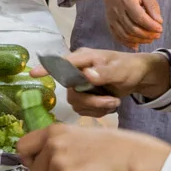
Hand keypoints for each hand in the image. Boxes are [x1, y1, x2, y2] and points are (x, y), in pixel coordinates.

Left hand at [16, 123, 170, 170]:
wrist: (132, 157)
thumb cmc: (113, 147)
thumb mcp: (81, 135)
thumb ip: (62, 144)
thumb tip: (48, 161)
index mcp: (54, 130)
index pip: (22, 146)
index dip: (29, 160)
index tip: (43, 168)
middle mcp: (52, 143)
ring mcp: (59, 161)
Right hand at [32, 47, 167, 100]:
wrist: (138, 78)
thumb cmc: (129, 67)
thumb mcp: (120, 69)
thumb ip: (104, 73)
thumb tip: (86, 75)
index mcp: (83, 59)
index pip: (61, 63)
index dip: (47, 68)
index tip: (33, 73)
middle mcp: (77, 71)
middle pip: (71, 92)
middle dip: (92, 101)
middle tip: (112, 101)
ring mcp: (79, 85)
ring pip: (77, 103)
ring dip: (97, 107)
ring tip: (114, 102)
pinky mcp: (84, 98)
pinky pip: (84, 110)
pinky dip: (99, 111)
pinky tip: (110, 105)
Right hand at [102, 0, 162, 46]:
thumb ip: (152, 5)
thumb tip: (158, 21)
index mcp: (126, 0)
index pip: (139, 17)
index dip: (151, 25)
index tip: (160, 28)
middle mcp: (117, 11)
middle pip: (132, 28)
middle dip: (147, 34)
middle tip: (158, 35)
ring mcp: (112, 18)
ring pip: (125, 35)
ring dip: (139, 40)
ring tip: (150, 39)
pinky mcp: (109, 23)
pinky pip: (117, 36)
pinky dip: (127, 43)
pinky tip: (137, 45)